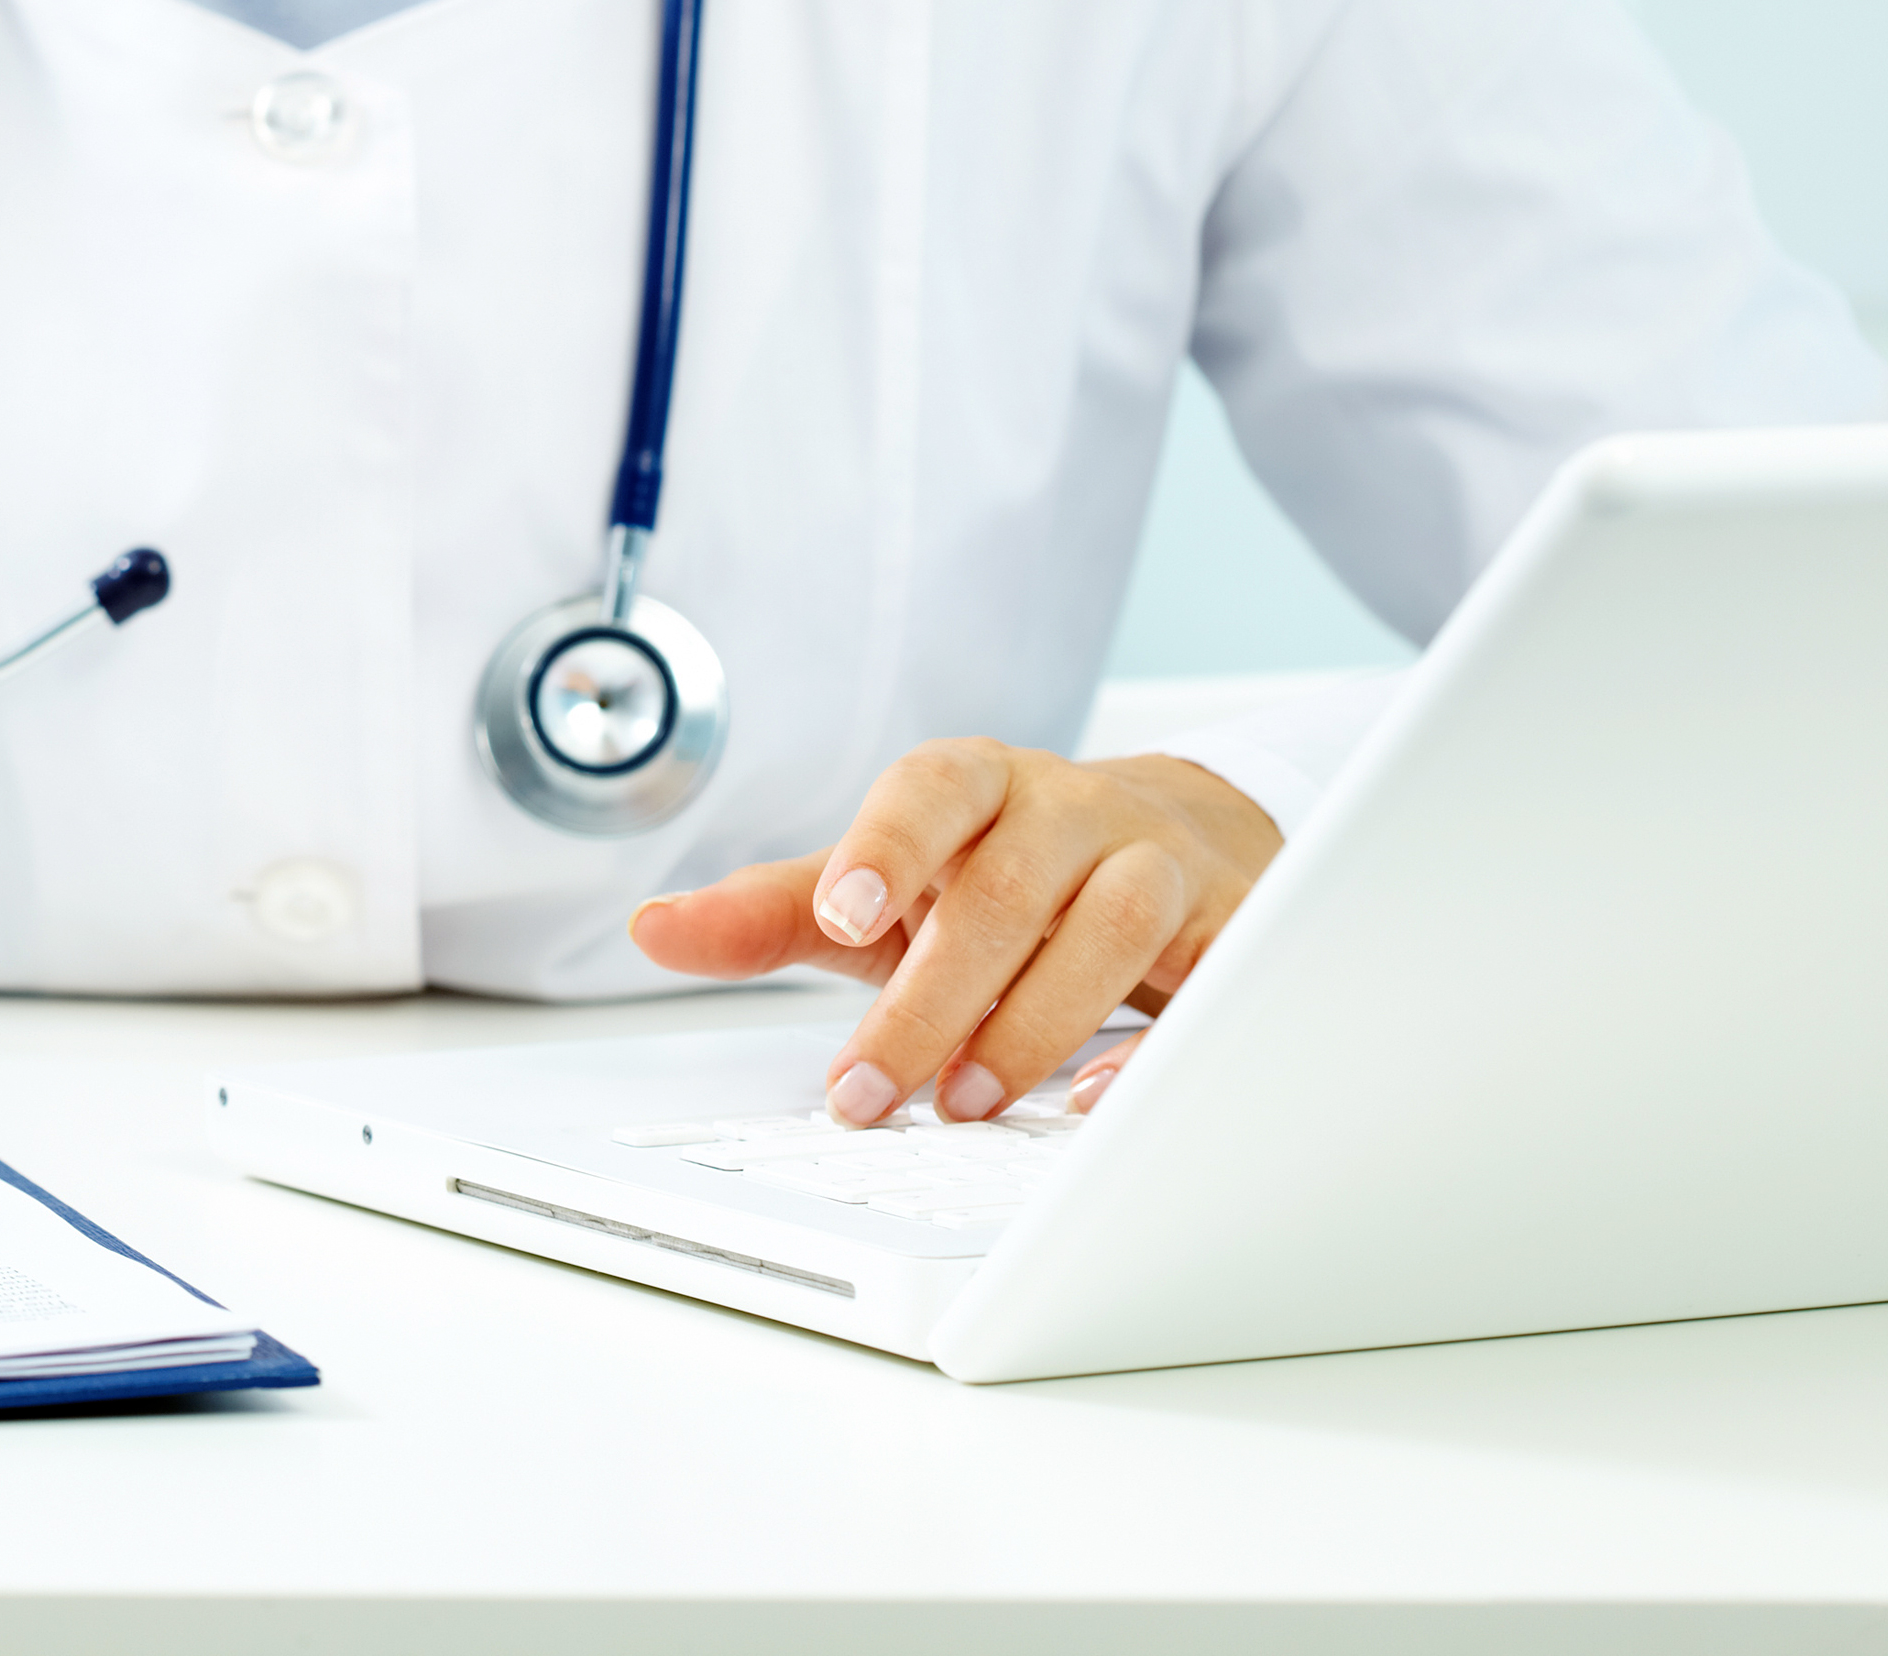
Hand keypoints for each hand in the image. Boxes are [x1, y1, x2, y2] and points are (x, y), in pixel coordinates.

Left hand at [629, 742, 1275, 1124]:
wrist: (1176, 841)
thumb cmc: (1003, 874)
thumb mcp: (885, 886)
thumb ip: (773, 910)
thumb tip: (655, 929)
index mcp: (979, 786)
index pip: (931, 788)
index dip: (888, 843)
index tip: (842, 913)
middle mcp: (1072, 811)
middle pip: (1007, 886)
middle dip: (932, 995)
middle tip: (871, 1087)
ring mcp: (1161, 863)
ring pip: (1112, 923)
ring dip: (1032, 1020)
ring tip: (964, 1100)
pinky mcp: (1231, 927)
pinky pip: (1211, 979)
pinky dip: (1152, 1046)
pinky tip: (1093, 1100)